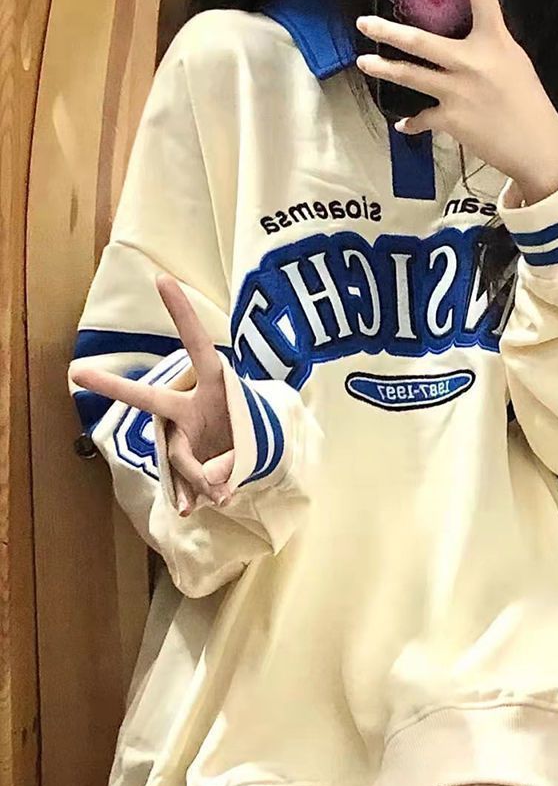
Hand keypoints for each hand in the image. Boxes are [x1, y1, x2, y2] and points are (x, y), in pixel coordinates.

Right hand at [71, 276, 233, 516]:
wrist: (253, 451)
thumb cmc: (246, 431)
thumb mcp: (247, 443)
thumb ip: (226, 465)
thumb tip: (215, 490)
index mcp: (214, 384)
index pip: (196, 345)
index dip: (181, 314)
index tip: (162, 279)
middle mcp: (189, 406)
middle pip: (151, 399)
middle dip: (115, 387)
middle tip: (76, 372)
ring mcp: (184, 433)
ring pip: (181, 458)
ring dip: (204, 477)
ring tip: (225, 491)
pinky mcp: (182, 459)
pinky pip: (184, 482)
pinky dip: (195, 494)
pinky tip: (198, 507)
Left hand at [356, 0, 557, 204]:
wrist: (537, 147)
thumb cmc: (529, 104)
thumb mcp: (514, 64)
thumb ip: (487, 49)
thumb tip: (460, 49)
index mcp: (496, 41)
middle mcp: (474, 61)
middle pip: (421, 41)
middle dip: (388, 32)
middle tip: (364, 24)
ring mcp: (459, 91)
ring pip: (411, 76)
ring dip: (384, 69)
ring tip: (364, 62)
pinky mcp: (451, 120)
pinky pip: (423, 118)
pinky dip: (413, 122)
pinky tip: (405, 124)